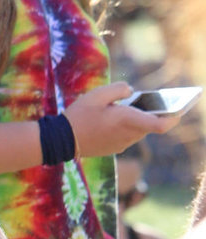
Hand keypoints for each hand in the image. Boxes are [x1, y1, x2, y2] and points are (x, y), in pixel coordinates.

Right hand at [66, 83, 183, 157]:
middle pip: (149, 125)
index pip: (160, 125)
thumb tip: (130, 91)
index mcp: (127, 120)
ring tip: (120, 110)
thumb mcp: (97, 94)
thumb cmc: (79, 115)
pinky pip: (128, 137)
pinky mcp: (114, 149)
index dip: (172, 118)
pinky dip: (125, 128)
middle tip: (139, 102)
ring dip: (136, 121)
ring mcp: (122, 144)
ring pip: (139, 131)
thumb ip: (119, 89)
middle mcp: (128, 135)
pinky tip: (110, 121)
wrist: (61, 140)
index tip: (176, 110)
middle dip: (148, 114)